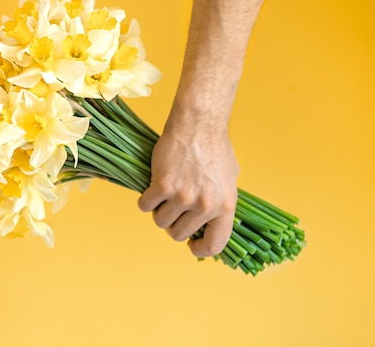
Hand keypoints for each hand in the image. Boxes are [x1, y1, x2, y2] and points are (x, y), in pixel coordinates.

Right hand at [138, 118, 238, 256]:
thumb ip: (220, 204)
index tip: (191, 244)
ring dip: (158, 212)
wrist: (198, 124)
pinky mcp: (163, 185)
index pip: (214, 245)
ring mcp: (183, 197)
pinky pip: (145, 205)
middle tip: (172, 209)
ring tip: (163, 195)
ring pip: (160, 222)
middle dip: (172, 225)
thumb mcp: (229, 180)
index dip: (200, 250)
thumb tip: (212, 224)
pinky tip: (151, 187)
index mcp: (225, 207)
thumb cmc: (214, 148)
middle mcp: (205, 206)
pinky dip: (145, 199)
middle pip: (179, 234)